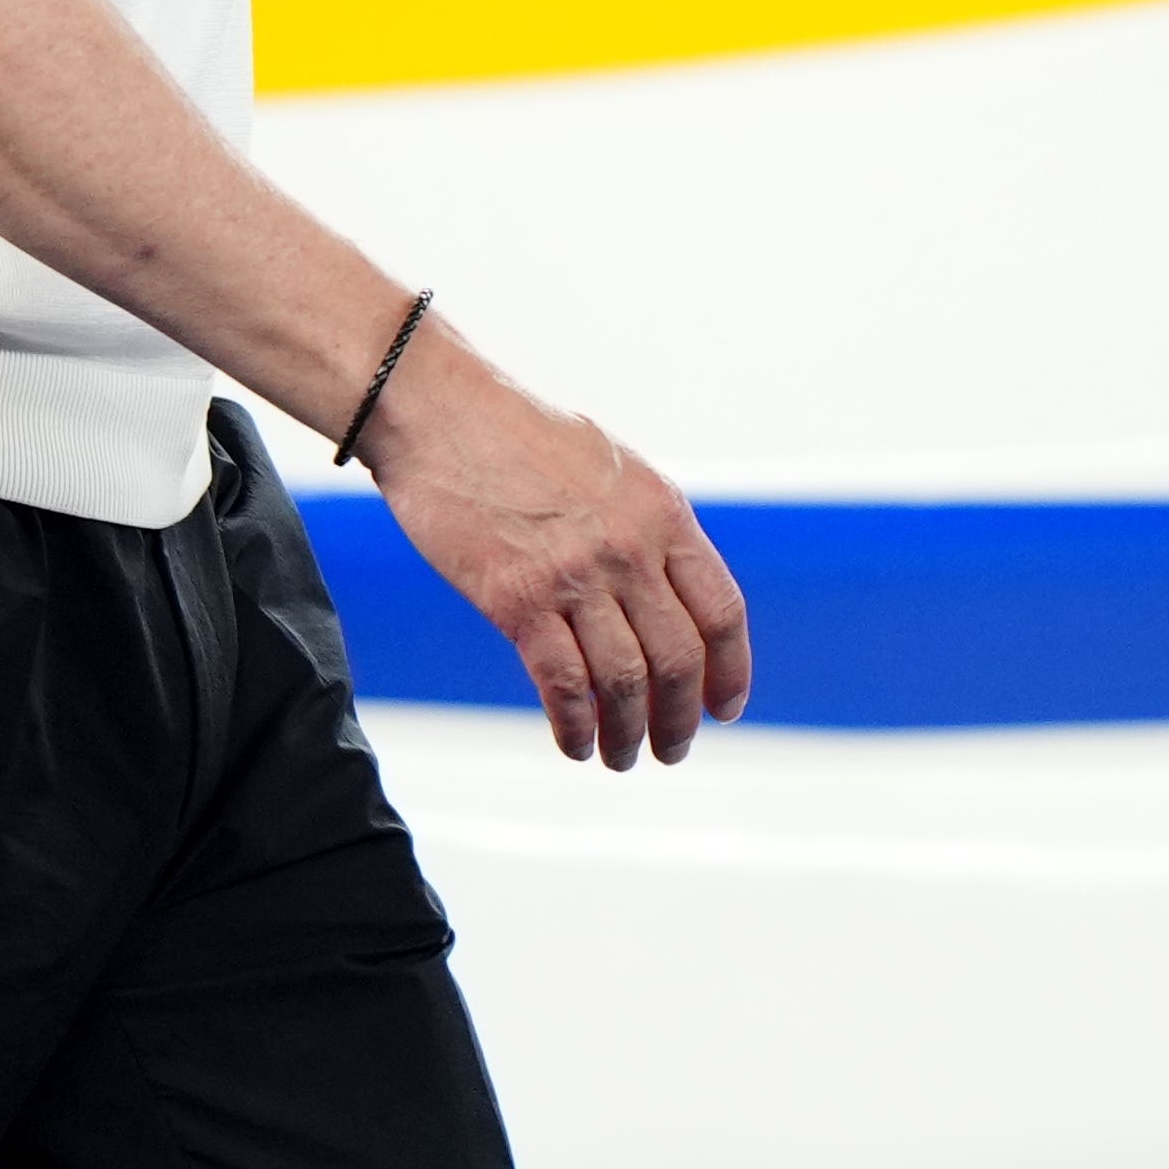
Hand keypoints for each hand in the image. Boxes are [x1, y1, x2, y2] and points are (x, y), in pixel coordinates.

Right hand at [360, 322, 750, 767]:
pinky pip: (563, 684)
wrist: (438, 411)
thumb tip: (662, 591)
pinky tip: (575, 743)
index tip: (722, 709)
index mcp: (662, 513)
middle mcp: (629, 548)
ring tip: (622, 757)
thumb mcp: (607, 467)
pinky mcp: (515, 599)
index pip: (721, 611)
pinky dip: (575, 725)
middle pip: (679, 659)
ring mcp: (574, 575)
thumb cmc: (513, 434)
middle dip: (680, 719)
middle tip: (671, 748)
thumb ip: (643, 526)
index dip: (729, 672)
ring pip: (626, 682)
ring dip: (630, 734)